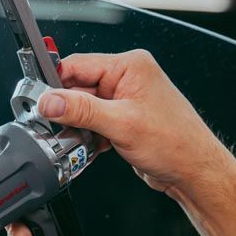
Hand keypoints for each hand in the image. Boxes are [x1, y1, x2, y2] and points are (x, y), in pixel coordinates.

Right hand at [38, 49, 225, 195]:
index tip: (41, 102)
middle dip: (68, 110)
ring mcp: (126, 100)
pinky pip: (95, 122)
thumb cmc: (176, 142)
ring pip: (85, 108)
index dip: (56, 84)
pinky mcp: (124, 119)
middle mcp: (128, 79)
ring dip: (78, 126)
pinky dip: (88, 135)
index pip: (78, 65)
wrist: (194, 171)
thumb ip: (81, 110)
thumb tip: (49, 100)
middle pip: (79, 87)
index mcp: (130, 66)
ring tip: (80, 141)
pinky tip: (91, 148)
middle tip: (59, 128)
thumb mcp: (121, 124)